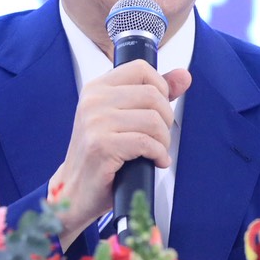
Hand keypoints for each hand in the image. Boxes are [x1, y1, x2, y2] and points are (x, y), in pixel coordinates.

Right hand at [48, 62, 191, 246]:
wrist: (75, 190)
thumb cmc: (102, 154)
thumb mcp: (123, 117)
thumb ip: (154, 93)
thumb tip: (184, 75)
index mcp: (97, 88)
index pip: (141, 69)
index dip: (160, 88)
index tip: (158, 110)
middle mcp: (93, 101)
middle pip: (152, 95)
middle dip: (165, 119)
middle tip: (159, 137)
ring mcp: (95, 122)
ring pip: (153, 120)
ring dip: (163, 140)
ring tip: (156, 151)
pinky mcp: (101, 146)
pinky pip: (146, 143)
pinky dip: (158, 154)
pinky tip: (155, 161)